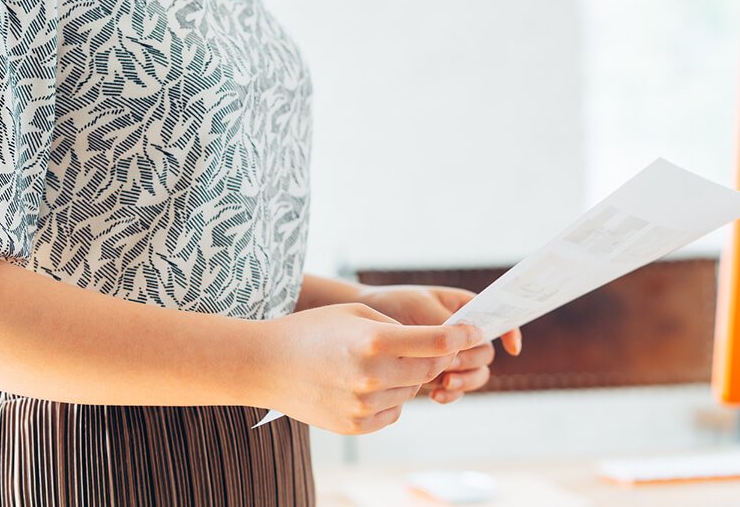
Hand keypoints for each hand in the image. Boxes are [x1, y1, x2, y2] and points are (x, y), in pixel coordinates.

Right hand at [257, 303, 483, 434]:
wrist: (265, 365)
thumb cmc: (311, 331)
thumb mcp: (356, 313)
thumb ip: (398, 327)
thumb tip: (435, 343)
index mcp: (374, 342)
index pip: (437, 342)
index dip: (462, 337)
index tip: (474, 333)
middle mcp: (372, 377)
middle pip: (431, 369)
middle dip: (437, 356)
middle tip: (428, 346)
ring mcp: (364, 405)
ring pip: (412, 390)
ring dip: (409, 377)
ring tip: (379, 363)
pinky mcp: (356, 426)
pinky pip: (393, 412)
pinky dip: (390, 398)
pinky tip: (366, 384)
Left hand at [358, 285, 522, 403]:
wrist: (362, 324)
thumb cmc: (393, 304)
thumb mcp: (420, 307)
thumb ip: (443, 326)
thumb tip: (460, 348)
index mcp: (464, 308)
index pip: (496, 318)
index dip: (510, 331)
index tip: (512, 348)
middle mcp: (461, 333)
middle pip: (485, 353)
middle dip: (473, 361)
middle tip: (451, 364)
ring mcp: (450, 356)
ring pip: (474, 375)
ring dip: (466, 382)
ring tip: (445, 383)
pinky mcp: (435, 374)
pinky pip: (454, 389)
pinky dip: (450, 394)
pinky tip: (436, 395)